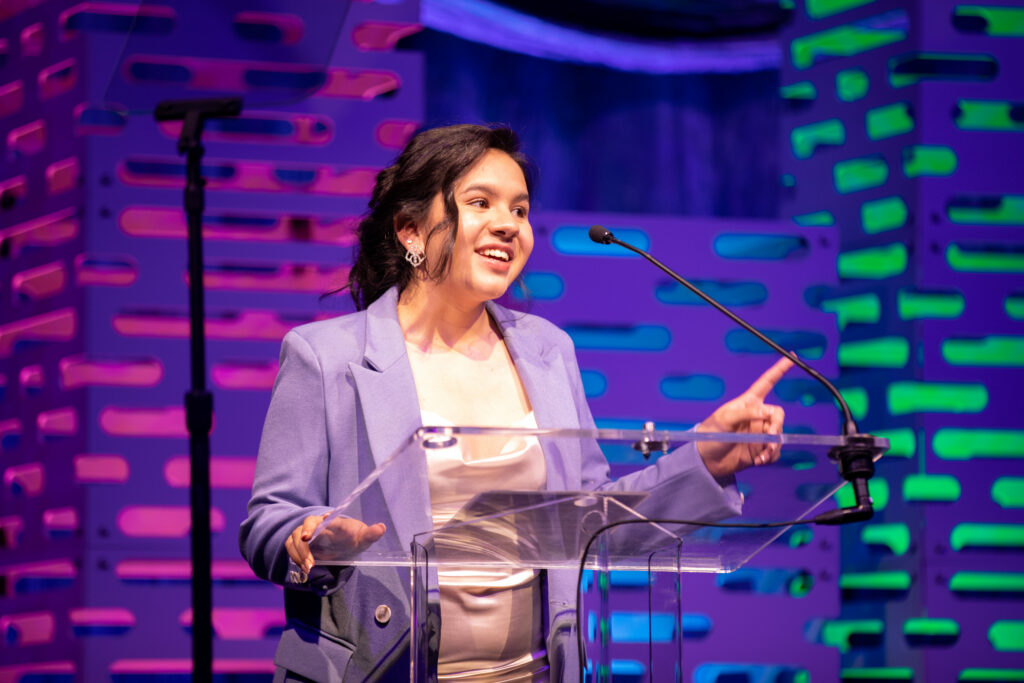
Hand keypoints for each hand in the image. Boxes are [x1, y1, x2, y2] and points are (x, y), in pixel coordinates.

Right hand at [285, 514, 386, 571]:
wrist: (345, 544)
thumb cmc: (353, 537)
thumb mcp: (363, 537)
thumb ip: (371, 533)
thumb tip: (382, 527)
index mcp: (329, 521)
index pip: (316, 520)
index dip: (311, 527)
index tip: (308, 536)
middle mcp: (314, 526)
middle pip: (300, 530)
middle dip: (302, 546)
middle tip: (310, 563)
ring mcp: (305, 535)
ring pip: (293, 541)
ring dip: (298, 555)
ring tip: (309, 568)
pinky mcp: (300, 546)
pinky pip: (291, 549)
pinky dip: (296, 558)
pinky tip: (306, 569)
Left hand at [696, 357, 792, 477]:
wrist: (707, 461)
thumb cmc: (711, 434)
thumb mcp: (725, 419)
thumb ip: (747, 413)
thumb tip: (767, 412)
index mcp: (748, 402)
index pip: (767, 383)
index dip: (779, 370)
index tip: (792, 357)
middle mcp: (757, 416)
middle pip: (778, 415)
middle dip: (776, 427)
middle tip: (769, 438)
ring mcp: (760, 433)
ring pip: (778, 435)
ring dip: (773, 446)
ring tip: (762, 455)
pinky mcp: (760, 449)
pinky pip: (775, 451)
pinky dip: (770, 456)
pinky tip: (758, 461)